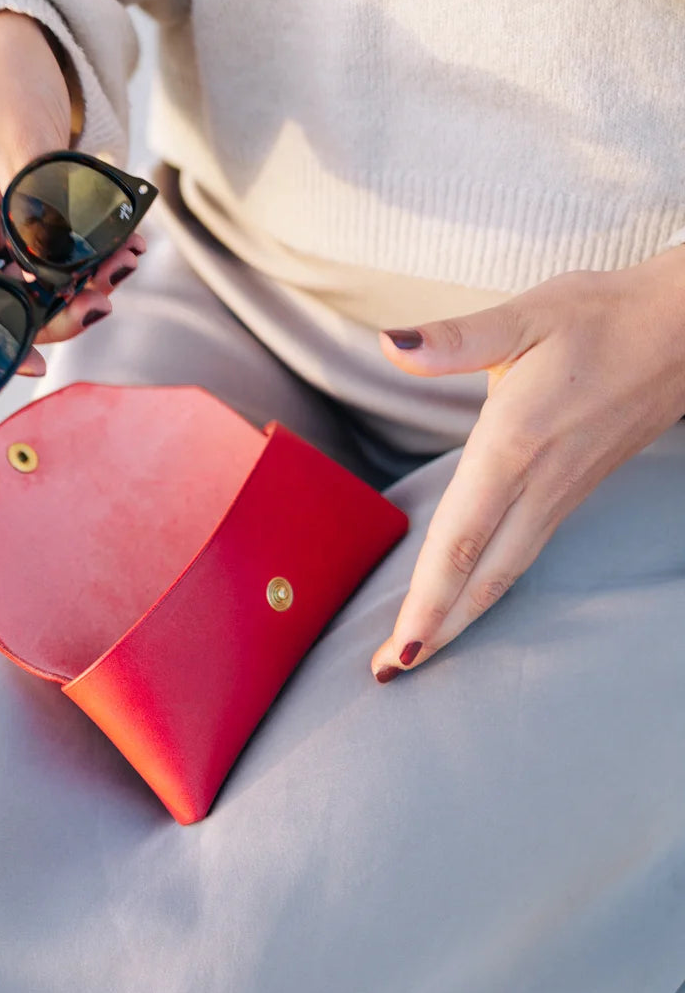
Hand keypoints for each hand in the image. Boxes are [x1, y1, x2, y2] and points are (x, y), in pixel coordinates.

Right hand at [0, 10, 144, 376]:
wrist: (13, 40)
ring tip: (123, 258)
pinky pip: (40, 269)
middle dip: (50, 311)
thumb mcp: (30, 142)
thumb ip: (42, 213)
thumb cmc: (5, 76)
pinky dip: (78, 266)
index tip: (31, 362)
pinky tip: (117, 248)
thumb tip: (60, 278)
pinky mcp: (2, 232)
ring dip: (73, 289)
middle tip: (105, 296)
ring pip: (21, 294)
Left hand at [369, 247, 684, 680]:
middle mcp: (538, 483)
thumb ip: (454, 340)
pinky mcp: (573, 492)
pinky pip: (524, 554)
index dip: (427, 600)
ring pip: (506, 574)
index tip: (401, 650)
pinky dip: (489, 588)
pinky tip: (469, 599)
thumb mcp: (526, 316)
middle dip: (435, 631)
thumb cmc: (603, 317)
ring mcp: (561, 494)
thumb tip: (391, 343)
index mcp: (513, 445)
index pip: (460, 540)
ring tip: (421, 653)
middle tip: (388, 676)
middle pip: (481, 576)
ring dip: (460, 618)